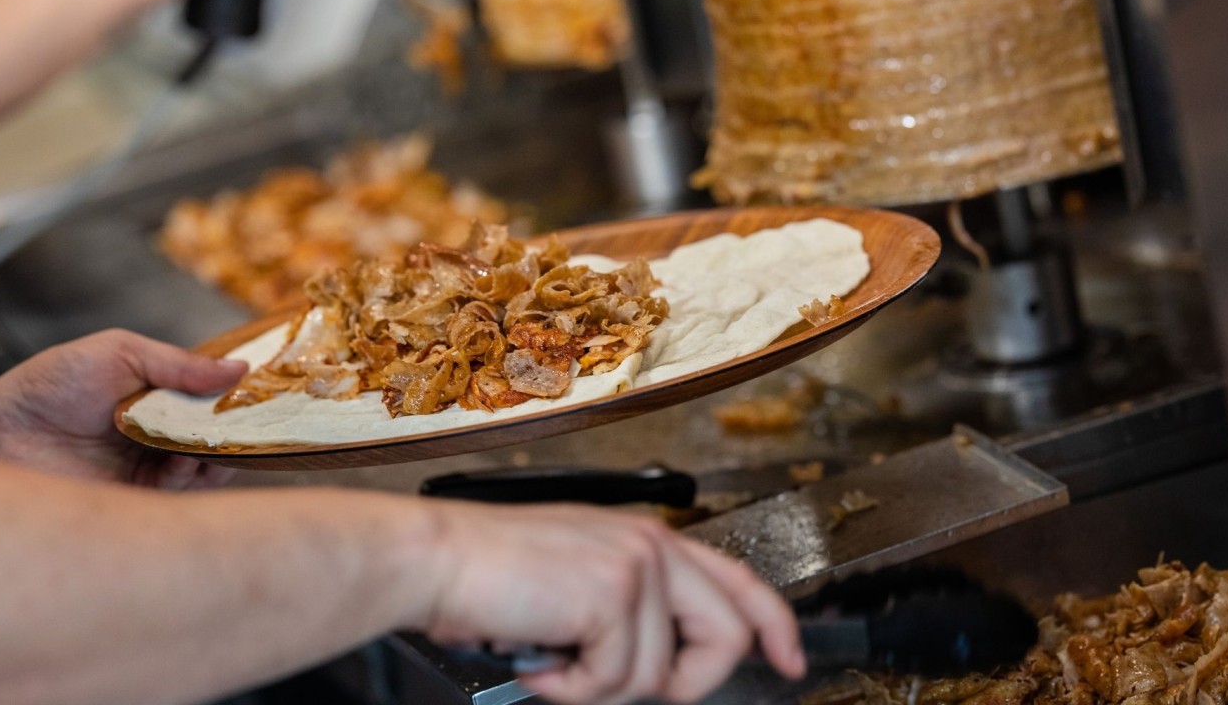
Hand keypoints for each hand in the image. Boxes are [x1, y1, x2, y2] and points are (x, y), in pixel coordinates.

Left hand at [0, 331, 245, 488]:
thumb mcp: (120, 353)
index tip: (263, 394)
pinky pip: (176, 496)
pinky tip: (178, 463)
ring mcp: (147, 467)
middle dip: (234, 433)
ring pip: (203, 468)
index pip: (212, 399)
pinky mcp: (133, 501)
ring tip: (205, 443)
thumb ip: (180, 364)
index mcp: (158, 395)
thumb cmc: (52, 384)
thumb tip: (240, 368)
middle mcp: (159, 432)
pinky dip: (186, 479)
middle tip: (244, 426)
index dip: (237, 398)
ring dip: (213, 456)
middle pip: (215, 437)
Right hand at [416, 503, 805, 704]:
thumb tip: (658, 666)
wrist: (437, 558)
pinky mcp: (616, 592)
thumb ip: (629, 606)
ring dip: (597, 687)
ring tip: (549, 659)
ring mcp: (638, 566)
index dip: (774, 625)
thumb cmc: (488, 574)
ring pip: (659, 675)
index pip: (736, 580)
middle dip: (681, 683)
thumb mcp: (577, 579)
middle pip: (726, 636)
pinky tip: (539, 659)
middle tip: (614, 685)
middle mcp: (651, 544)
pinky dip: (572, 688)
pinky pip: (619, 680)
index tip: (789, 661)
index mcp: (645, 538)